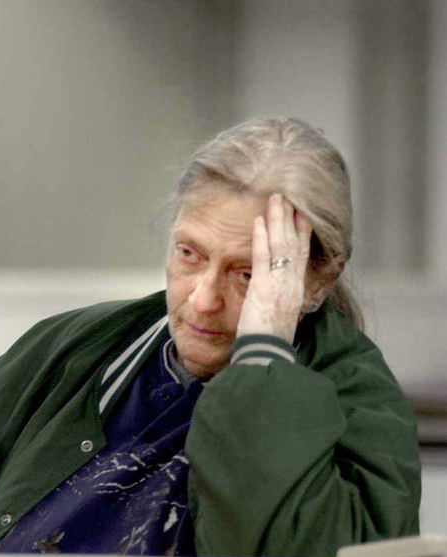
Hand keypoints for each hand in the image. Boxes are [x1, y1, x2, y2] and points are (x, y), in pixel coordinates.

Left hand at [236, 193, 311, 342]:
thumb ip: (278, 301)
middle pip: (295, 243)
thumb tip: (275, 296)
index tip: (302, 214)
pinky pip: (263, 256)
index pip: (302, 255)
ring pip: (282, 244)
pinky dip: (262, 237)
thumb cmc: (268, 342)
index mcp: (297, 291)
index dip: (303, 233)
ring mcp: (280, 284)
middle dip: (292, 218)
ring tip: (275, 199)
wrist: (266, 356)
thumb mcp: (279, 318)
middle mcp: (293, 284)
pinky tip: (258, 221)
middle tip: (288, 196)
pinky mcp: (264, 287)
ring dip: (278, 219)